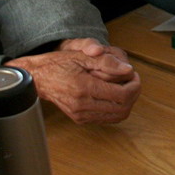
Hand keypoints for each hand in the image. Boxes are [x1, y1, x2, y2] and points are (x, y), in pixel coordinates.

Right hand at [6, 39, 140, 124]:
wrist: (39, 78)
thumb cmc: (58, 64)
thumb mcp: (82, 55)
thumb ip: (106, 61)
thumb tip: (127, 69)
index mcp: (84, 88)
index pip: (122, 95)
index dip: (134, 85)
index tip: (134, 75)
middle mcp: (82, 106)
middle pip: (123, 108)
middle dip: (133, 94)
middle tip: (132, 80)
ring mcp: (81, 115)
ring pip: (117, 116)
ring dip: (127, 102)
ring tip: (124, 86)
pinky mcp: (80, 119)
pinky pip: (107, 119)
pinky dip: (116, 108)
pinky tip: (114, 94)